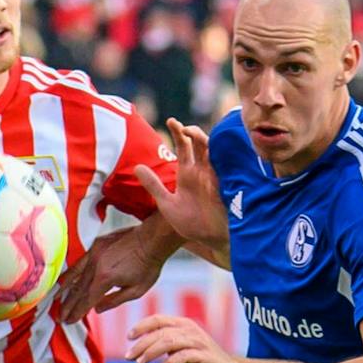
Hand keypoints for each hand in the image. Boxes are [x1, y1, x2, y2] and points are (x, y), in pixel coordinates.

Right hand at [58, 223, 168, 324]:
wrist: (152, 238)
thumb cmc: (148, 264)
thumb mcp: (137, 290)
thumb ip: (114, 301)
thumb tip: (97, 309)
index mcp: (106, 278)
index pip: (87, 300)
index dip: (77, 312)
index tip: (68, 321)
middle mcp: (96, 265)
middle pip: (77, 290)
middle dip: (67, 305)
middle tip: (59, 316)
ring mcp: (94, 253)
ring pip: (75, 275)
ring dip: (65, 290)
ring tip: (55, 300)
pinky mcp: (96, 245)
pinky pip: (80, 261)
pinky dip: (72, 272)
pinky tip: (65, 279)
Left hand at [125, 314, 241, 362]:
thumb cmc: (201, 362)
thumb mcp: (178, 351)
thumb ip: (163, 345)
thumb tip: (139, 347)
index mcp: (182, 325)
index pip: (158, 319)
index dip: (141, 326)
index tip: (128, 337)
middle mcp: (190, 329)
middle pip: (160, 332)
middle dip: (141, 344)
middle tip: (128, 356)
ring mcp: (198, 342)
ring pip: (169, 341)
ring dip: (151, 352)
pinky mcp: (204, 356)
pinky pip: (183, 356)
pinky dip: (169, 362)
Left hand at [134, 119, 228, 253]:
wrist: (209, 241)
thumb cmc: (191, 224)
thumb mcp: (167, 204)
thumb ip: (153, 185)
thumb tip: (136, 167)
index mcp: (188, 173)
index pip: (184, 146)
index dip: (178, 133)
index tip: (171, 121)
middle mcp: (203, 171)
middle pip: (199, 144)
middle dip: (191, 133)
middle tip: (179, 125)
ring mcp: (215, 177)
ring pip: (213, 152)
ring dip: (204, 141)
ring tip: (192, 133)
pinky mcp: (225, 186)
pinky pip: (226, 167)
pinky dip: (222, 156)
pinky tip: (215, 147)